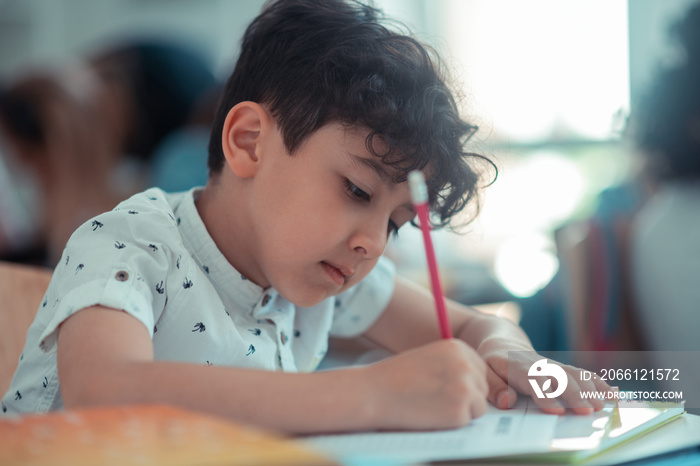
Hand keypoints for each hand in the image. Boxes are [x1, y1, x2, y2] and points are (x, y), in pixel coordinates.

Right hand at [363, 339, 488, 429]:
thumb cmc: (398, 376)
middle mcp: (466, 364)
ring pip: (479, 406)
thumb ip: (454, 364)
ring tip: (433, 405)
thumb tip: (479, 381)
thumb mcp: (431, 357)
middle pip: (482, 387)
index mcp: (459, 347)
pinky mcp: (460, 411)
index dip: (465, 382)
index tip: (447, 387)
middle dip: (466, 397)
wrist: (375, 392)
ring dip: (461, 410)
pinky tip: (431, 413)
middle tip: (438, 399)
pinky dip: (452, 422)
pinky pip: (467, 421)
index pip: (480, 369)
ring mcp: (465, 388)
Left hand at [478, 342, 613, 414]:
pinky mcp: (561, 368)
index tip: (556, 410)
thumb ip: (494, 386)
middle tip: (587, 411)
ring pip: (574, 375)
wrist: (502, 343)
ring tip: (602, 406)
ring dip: (590, 389)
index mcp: (517, 366)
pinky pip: (581, 374)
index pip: (533, 381)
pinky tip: (612, 394)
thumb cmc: (492, 361)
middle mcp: (539, 364)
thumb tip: (507, 401)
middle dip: (574, 394)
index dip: (545, 395)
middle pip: (559, 378)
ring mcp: (553, 365)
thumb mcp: (484, 371)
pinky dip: (598, 383)